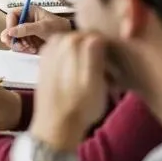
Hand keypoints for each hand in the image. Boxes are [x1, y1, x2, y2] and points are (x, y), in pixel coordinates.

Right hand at [0, 4, 71, 54]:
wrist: (69, 38)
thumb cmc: (59, 28)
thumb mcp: (43, 27)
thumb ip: (27, 28)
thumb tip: (11, 31)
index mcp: (28, 12)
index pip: (12, 16)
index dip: (10, 24)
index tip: (11, 34)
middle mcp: (25, 21)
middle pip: (10, 29)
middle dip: (13, 38)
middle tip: (18, 45)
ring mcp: (26, 32)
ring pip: (14, 39)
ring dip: (19, 45)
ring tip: (29, 48)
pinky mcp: (28, 41)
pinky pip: (20, 46)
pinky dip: (24, 49)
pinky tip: (33, 49)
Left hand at [29, 31, 110, 149]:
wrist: (56, 125)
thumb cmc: (80, 106)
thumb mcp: (96, 81)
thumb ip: (94, 54)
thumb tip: (97, 36)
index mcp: (70, 41)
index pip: (99, 35)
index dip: (110, 50)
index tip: (116, 68)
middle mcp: (56, 41)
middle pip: (86, 40)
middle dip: (99, 54)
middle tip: (110, 77)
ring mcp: (49, 50)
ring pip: (77, 48)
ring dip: (88, 60)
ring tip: (97, 81)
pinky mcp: (45, 61)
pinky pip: (67, 55)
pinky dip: (77, 64)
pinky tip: (83, 81)